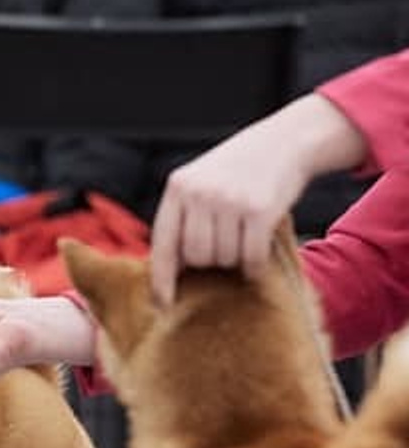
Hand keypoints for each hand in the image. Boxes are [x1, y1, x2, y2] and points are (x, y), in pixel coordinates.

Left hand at [149, 94, 366, 305]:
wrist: (285, 142)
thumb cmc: (238, 170)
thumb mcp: (201, 181)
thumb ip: (184, 216)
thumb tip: (173, 269)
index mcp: (178, 188)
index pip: (163, 243)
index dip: (161, 278)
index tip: (162, 305)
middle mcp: (200, 193)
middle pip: (197, 257)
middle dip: (211, 261)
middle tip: (227, 244)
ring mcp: (230, 201)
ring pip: (224, 259)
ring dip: (236, 259)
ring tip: (244, 236)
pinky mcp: (260, 210)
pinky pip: (252, 257)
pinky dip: (256, 265)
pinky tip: (259, 256)